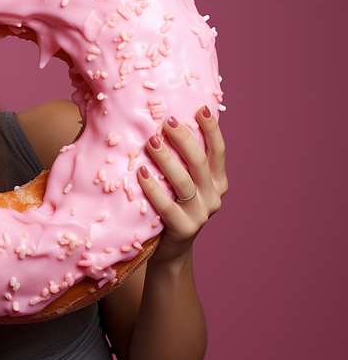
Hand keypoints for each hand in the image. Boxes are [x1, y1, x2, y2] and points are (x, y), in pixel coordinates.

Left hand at [137, 106, 226, 263]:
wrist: (170, 251)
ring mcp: (201, 214)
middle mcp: (214, 196)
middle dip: (184, 138)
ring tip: (152, 141)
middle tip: (166, 121)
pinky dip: (154, 188)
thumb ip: (179, 160)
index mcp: (218, 181)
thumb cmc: (169, 207)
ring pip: (185, 181)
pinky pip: (167, 206)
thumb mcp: (180, 183)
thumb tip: (160, 123)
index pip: (219, 151)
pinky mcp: (184, 230)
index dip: (212, 129)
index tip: (200, 108)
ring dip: (167, 159)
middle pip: (201, 162)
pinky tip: (141, 173)